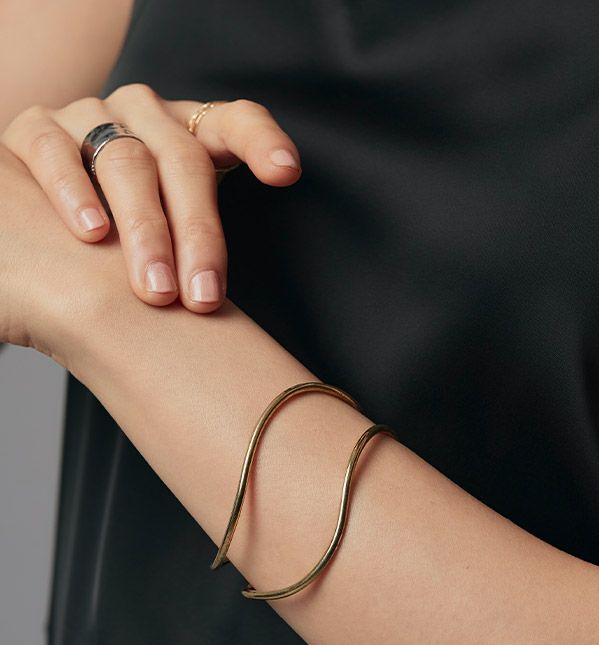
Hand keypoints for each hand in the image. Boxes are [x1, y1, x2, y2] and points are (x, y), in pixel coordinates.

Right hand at [1, 86, 301, 312]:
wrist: (48, 214)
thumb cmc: (132, 225)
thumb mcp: (176, 227)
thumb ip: (204, 242)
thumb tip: (229, 301)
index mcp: (190, 130)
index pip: (235, 121)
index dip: (262, 141)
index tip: (286, 173)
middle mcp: (144, 114)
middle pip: (183, 162)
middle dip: (197, 234)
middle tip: (202, 297)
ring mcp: (90, 115)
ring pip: (125, 161)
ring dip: (144, 228)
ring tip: (155, 287)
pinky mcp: (36, 129)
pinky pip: (55, 151)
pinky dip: (74, 192)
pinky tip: (93, 233)